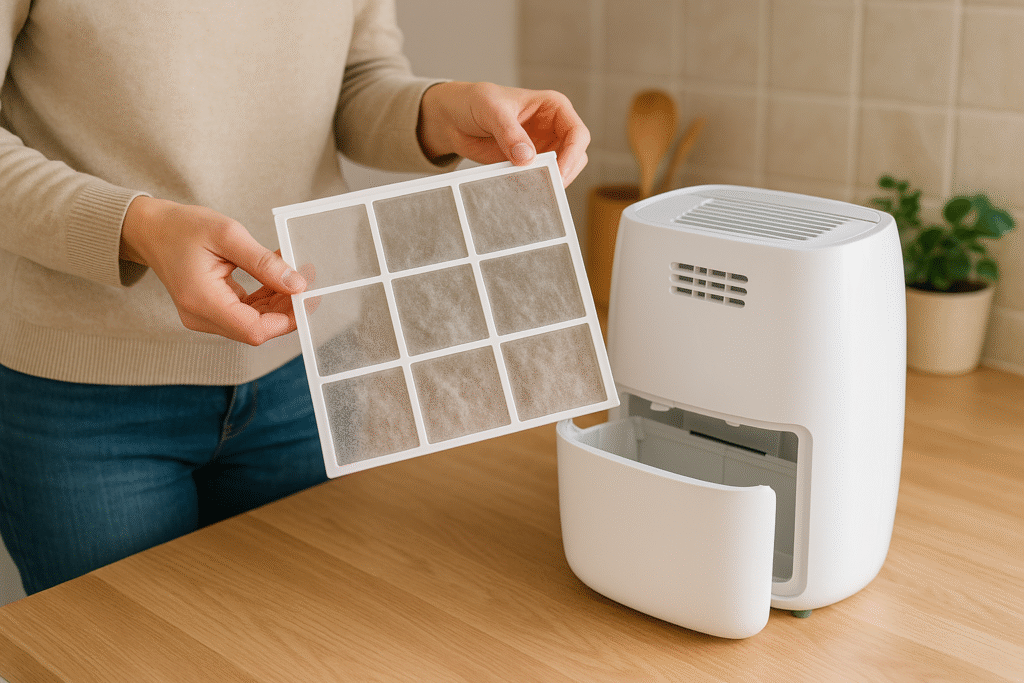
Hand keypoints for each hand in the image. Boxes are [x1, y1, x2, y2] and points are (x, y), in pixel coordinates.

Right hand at [120, 197, 305, 345]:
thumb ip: (264, 262)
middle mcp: (201, 317)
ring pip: (254, 322)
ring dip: (278, 303)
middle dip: (287, 309)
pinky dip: (265, 298)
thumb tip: (296, 284)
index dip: (287, 320)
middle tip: (308, 280)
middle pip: (256, 329)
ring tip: (296, 274)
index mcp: (202, 301)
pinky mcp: (210, 311)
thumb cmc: (183, 228)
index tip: (307, 298)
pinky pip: (245, 313)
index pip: (254, 330)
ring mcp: (204, 317)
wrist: (152, 230)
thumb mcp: (228, 235)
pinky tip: (278, 277)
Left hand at [418, 81, 589, 185]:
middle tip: (547, 188)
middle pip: (575, 155)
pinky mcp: (528, 165)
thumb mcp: (490, 109)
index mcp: (553, 107)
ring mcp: (542, 148)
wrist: (453, 119)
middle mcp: (553, 128)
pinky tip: (522, 191)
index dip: (572, 154)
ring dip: (550, 181)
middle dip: (564, 172)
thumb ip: (508, 132)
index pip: (577, 133)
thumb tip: (526, 157)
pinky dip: (534, 187)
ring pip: (561, 171)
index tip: (558, 173)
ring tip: (532, 189)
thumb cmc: (475, 102)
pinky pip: (539, 179)